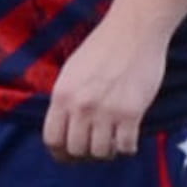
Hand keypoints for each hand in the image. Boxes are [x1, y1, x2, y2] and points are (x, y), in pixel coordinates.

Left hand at [42, 7, 165, 161]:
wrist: (133, 31)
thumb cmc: (102, 47)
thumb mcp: (71, 71)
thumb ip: (66, 99)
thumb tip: (64, 126)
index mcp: (62, 95)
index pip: (52, 139)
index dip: (60, 152)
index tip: (68, 155)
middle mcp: (80, 106)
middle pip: (76, 150)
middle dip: (84, 155)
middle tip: (94, 150)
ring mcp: (106, 111)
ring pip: (100, 152)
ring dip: (107, 152)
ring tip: (112, 142)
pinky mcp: (131, 113)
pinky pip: (125, 147)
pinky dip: (127, 148)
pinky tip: (128, 138)